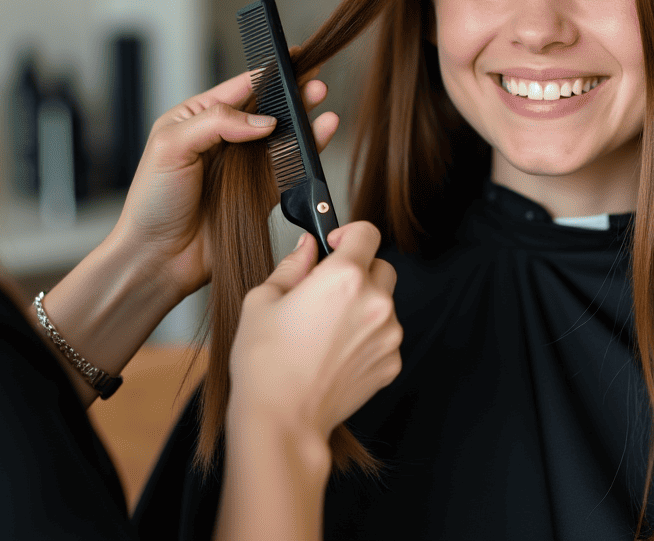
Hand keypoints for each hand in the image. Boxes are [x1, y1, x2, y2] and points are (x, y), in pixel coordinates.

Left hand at [109, 70, 338, 297]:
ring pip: (280, 138)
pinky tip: (320, 137)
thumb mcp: (171, 146)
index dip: (266, 74)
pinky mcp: (258, 196)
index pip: (237, 89)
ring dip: (303, 122)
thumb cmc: (152, 202)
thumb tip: (264, 120)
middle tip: (315, 81)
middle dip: (291, 95)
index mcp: (195, 120)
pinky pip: (288, 170)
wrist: (158, 258)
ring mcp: (241, 169)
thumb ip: (217, 123)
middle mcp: (220, 141)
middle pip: (265, 111)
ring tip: (323, 103)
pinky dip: (306, 154)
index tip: (292, 60)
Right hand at [227, 221, 402, 439]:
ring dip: (364, 306)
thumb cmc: (265, 363)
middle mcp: (375, 302)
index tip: (336, 243)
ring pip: (385, 304)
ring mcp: (388, 335)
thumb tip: (307, 247)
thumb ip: (292, 265)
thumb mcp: (263, 301)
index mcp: (344, 277)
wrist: (282, 421)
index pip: (367, 232)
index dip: (349, 232)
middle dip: (359, 271)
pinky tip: (335, 353)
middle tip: (328, 290)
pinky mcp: (391, 363)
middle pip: (382, 267)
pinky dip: (367, 338)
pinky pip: (385, 337)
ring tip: (327, 330)